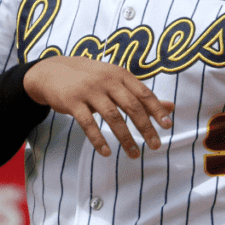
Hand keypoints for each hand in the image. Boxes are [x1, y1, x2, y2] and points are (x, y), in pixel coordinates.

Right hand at [23, 56, 173, 157]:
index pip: (143, 93)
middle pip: (131, 106)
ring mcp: (89, 90)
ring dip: (125, 138)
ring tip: (134, 154)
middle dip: (145, 127)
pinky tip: (106, 152)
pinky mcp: (72, 102)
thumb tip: (171, 107)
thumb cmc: (91, 78)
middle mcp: (107, 80)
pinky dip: (98, 140)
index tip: (167, 126)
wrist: (53, 71)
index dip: (157, 110)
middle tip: (156, 145)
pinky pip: (88, 124)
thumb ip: (141, 95)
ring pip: (112, 117)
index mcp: (120, 74)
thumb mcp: (116, 81)